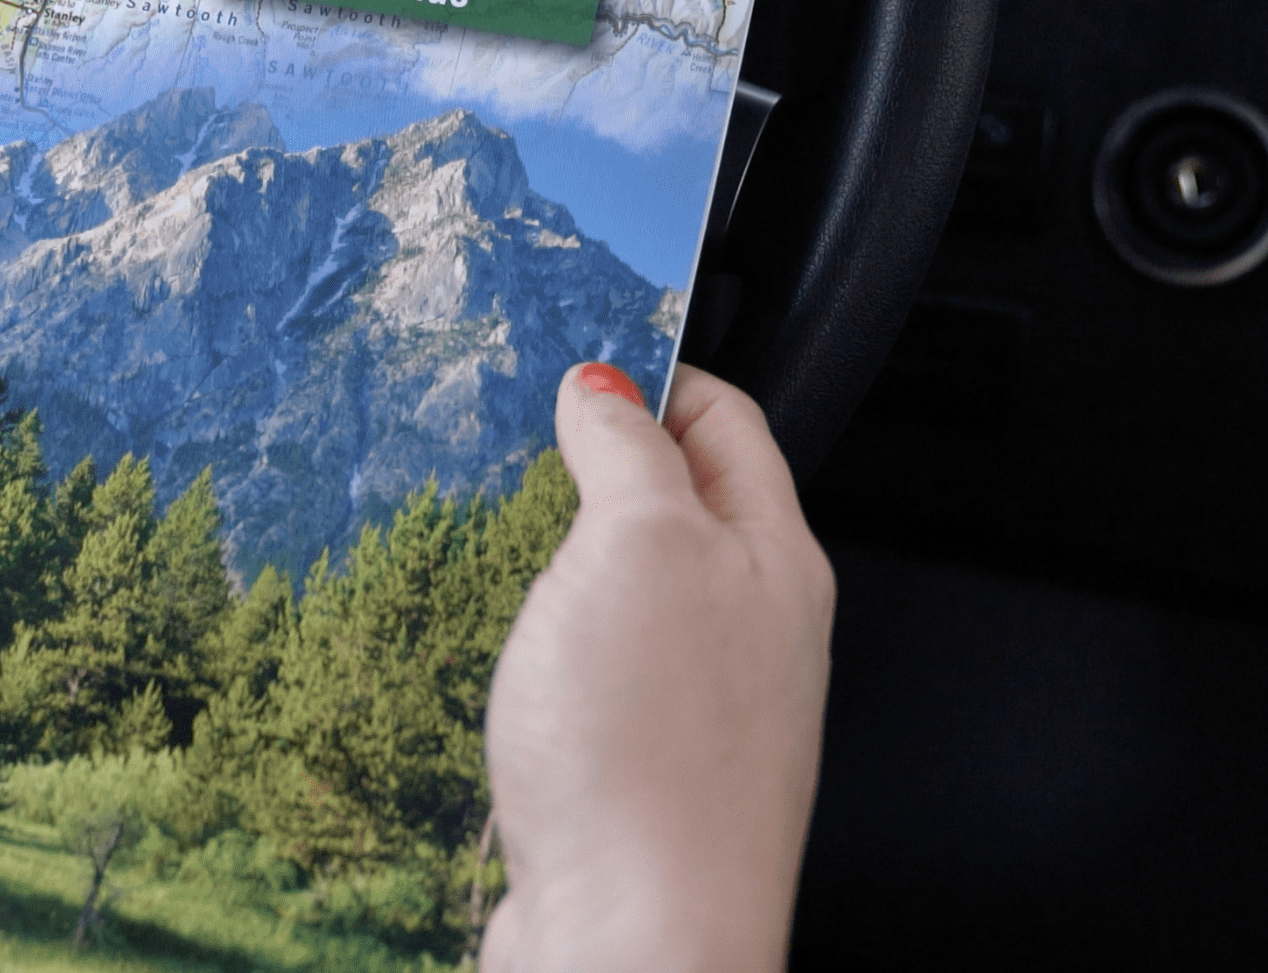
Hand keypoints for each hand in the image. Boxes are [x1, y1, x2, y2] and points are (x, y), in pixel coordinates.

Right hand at [484, 362, 835, 972]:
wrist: (634, 948)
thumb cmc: (651, 758)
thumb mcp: (638, 548)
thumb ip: (628, 456)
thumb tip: (610, 387)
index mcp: (776, 559)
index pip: (728, 421)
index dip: (655, 372)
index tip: (577, 353)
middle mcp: (752, 633)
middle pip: (682, 510)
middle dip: (600, 467)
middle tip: (519, 438)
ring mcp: (699, 711)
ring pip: (633, 601)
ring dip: (563, 566)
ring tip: (492, 539)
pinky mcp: (638, 780)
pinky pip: (595, 685)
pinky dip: (546, 654)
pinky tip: (497, 659)